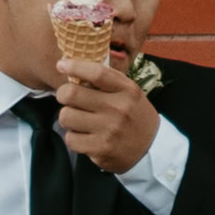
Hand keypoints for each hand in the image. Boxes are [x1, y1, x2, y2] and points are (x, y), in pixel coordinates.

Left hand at [52, 50, 159, 172]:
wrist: (152, 148)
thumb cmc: (134, 115)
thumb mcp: (129, 92)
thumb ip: (106, 80)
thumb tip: (74, 68)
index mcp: (127, 90)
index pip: (96, 73)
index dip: (74, 66)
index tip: (61, 65)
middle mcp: (118, 109)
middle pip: (71, 94)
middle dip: (63, 94)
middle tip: (66, 96)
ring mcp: (109, 130)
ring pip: (66, 116)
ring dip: (68, 117)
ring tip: (78, 119)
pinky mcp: (100, 149)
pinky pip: (70, 138)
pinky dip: (73, 137)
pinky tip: (84, 135)